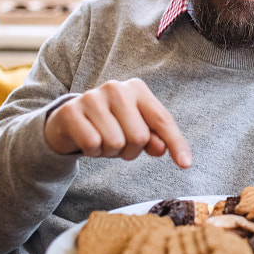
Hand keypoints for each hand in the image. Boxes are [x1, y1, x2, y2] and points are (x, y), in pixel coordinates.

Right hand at [44, 79, 190, 167]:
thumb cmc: (109, 125)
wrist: (67, 121)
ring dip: (110, 152)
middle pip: (139, 137)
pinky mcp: (71, 111)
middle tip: (119, 145)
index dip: (176, 144)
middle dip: (130, 151)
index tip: (186, 164)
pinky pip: (92, 144)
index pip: (162, 119)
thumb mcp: (134, 129)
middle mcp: (116, 88)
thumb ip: (153, 138)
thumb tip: (161, 148)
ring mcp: (92, 97)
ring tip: (102, 141)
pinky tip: (87, 141)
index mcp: (137, 89)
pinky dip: (92, 151)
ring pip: (115, 143)